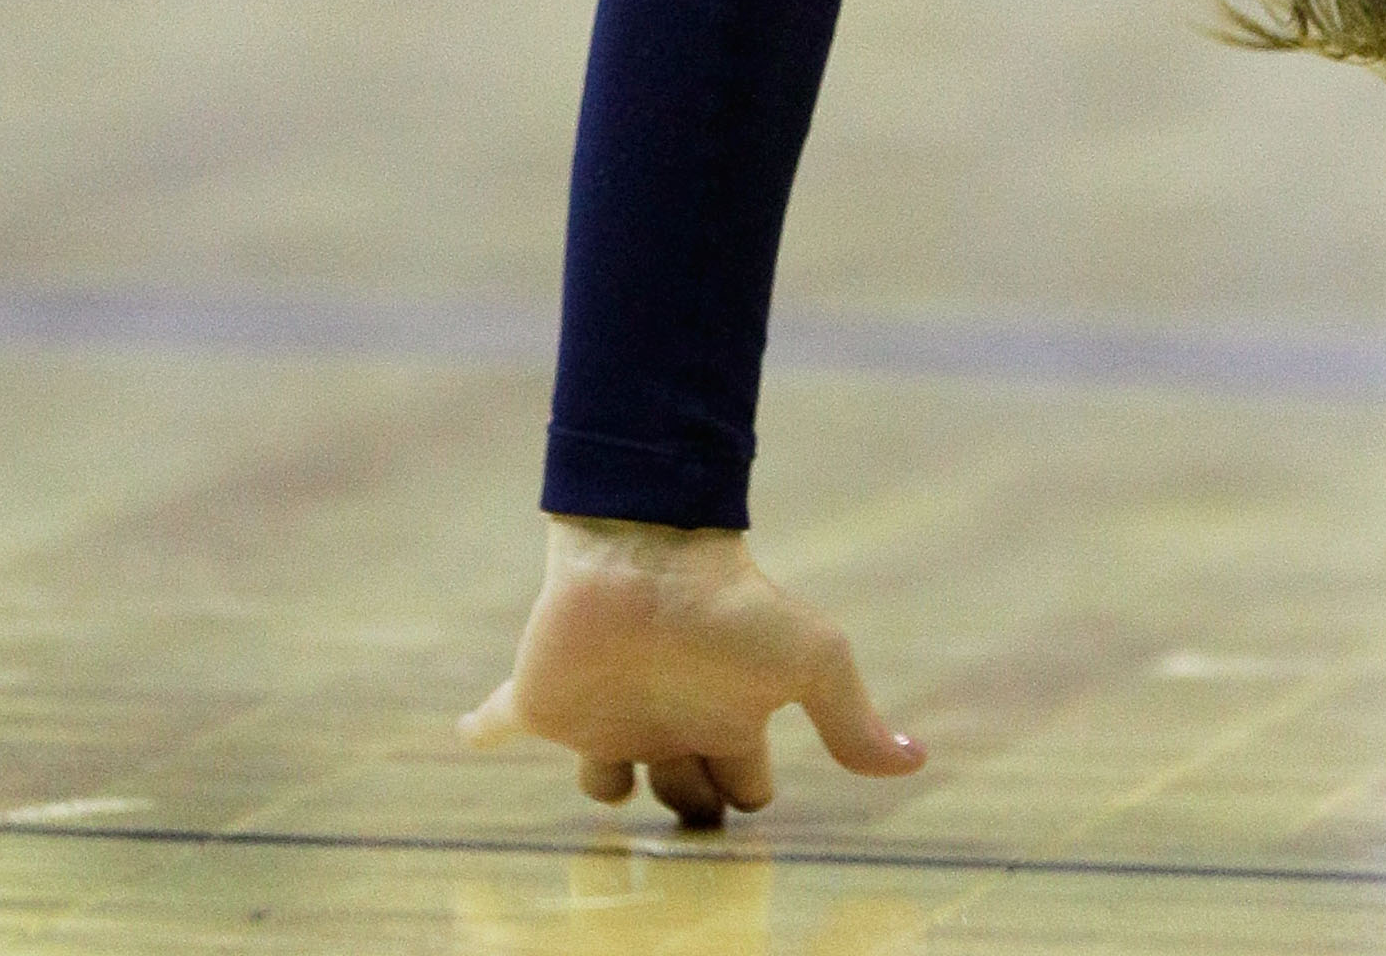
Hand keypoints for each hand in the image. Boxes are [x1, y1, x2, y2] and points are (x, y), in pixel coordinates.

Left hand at [459, 517, 923, 825]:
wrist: (647, 555)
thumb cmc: (731, 608)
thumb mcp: (811, 661)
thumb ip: (854, 719)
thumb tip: (917, 763)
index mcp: (723, 719)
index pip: (743, 786)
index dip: (748, 801)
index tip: (751, 815)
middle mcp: (665, 721)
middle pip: (677, 792)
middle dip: (686, 813)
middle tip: (690, 829)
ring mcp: (602, 711)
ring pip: (599, 774)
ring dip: (600, 789)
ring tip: (610, 793)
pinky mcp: (541, 700)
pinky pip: (503, 719)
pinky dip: (485, 726)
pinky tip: (468, 733)